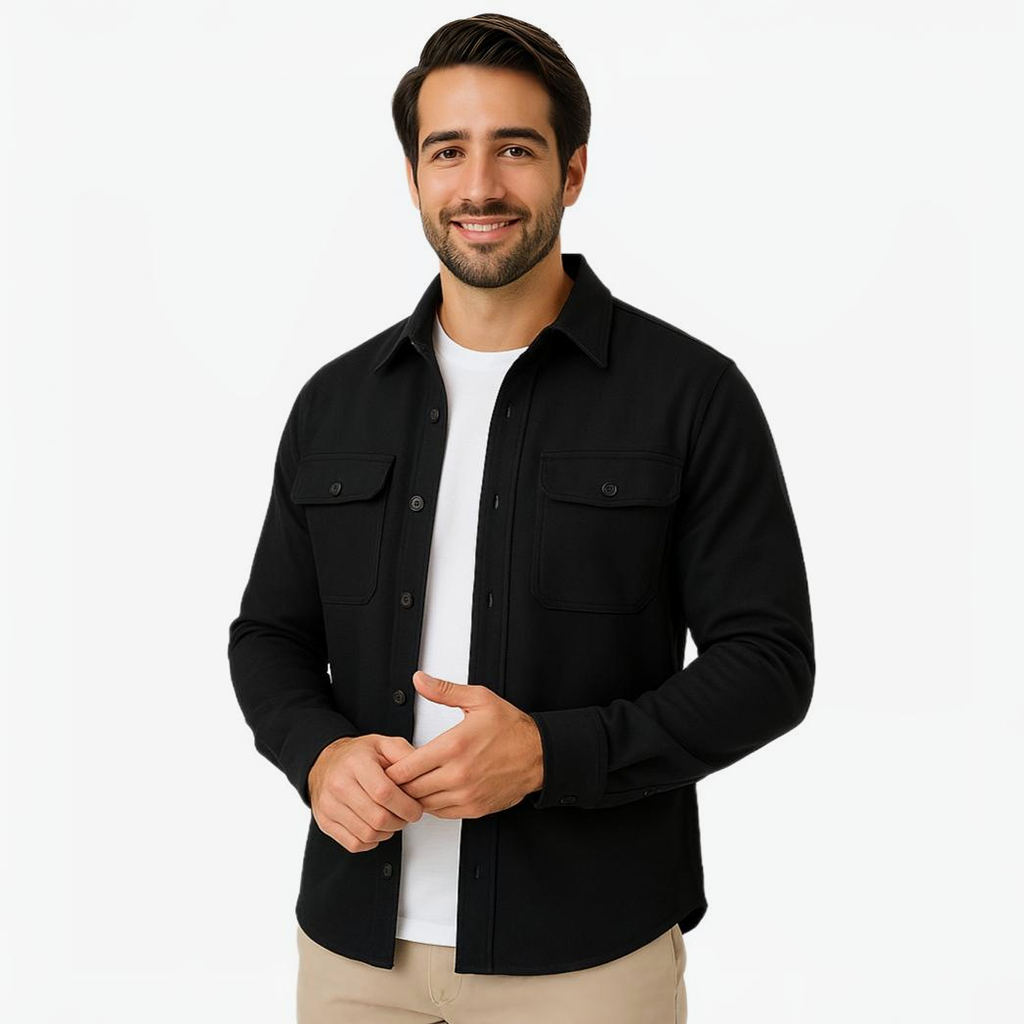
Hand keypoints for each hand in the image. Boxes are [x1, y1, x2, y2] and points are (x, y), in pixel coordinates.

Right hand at [308, 734, 424, 852]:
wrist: (326, 762)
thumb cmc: (358, 755)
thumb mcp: (383, 744)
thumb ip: (404, 755)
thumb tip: (422, 771)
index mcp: (356, 763)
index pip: (384, 793)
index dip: (406, 806)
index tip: (416, 808)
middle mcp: (339, 784)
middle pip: (378, 818)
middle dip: (400, 822)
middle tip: (406, 816)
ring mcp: (329, 805)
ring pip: (367, 834)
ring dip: (387, 832)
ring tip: (392, 819)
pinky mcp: (325, 822)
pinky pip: (354, 844)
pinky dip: (371, 841)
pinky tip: (376, 827)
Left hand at [384, 671, 543, 818]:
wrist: (539, 755)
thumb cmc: (511, 728)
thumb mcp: (479, 699)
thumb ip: (444, 691)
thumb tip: (420, 680)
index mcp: (454, 746)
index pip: (407, 767)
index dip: (392, 768)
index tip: (387, 764)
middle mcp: (458, 774)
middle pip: (411, 788)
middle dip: (398, 783)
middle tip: (392, 776)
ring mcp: (466, 795)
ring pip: (424, 803)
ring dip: (414, 795)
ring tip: (410, 784)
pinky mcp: (474, 809)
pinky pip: (441, 813)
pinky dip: (431, 804)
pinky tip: (431, 791)